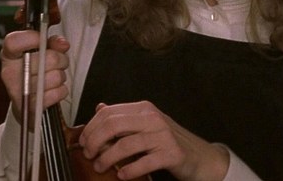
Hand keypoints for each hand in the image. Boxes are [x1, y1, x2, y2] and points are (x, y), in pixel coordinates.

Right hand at [0, 30, 70, 121]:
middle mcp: (11, 73)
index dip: (32, 38)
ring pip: (56, 75)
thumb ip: (51, 42)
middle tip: (57, 61)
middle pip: (47, 57)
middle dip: (60, 58)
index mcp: (10, 56)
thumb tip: (62, 43)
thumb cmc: (32, 73)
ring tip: (53, 75)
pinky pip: (59, 92)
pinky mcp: (31, 106)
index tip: (42, 39)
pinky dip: (61, 90)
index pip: (14, 42)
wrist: (25, 103)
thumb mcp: (39, 52)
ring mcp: (20, 91)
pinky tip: (52, 89)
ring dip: (61, 75)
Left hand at [79, 101, 228, 180]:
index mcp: (143, 109)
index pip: (108, 112)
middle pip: (113, 125)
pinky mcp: (171, 154)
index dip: (91, 128)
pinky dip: (128, 170)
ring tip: (100, 167)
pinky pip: (143, 162)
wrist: (199, 157)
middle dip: (94, 141)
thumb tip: (99, 108)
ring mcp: (163, 135)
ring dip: (107, 159)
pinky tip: (122, 175)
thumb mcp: (145, 125)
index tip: (83, 141)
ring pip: (125, 145)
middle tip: (88, 155)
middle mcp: (153, 118)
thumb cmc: (167, 142)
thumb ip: (123, 117)